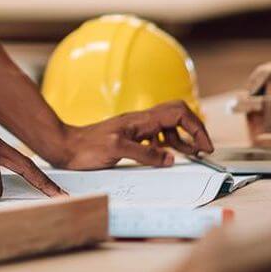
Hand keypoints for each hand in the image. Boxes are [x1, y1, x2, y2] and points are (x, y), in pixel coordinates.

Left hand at [50, 100, 213, 169]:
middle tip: (203, 150)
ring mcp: (136, 128)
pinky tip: (165, 156)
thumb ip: (145, 154)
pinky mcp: (130, 137)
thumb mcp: (117, 151)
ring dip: (182, 139)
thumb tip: (170, 158)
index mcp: (141, 120)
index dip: (197, 127)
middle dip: (194, 130)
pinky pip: (156, 136)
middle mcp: (141, 120)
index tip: (205, 146)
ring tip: (190, 154)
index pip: (179, 113)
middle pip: (178, 115)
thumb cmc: (86, 147)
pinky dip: (167, 145)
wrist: (65, 147)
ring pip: (168, 127)